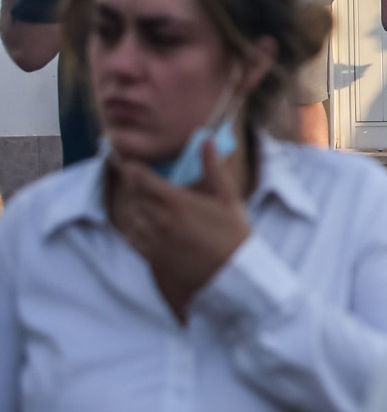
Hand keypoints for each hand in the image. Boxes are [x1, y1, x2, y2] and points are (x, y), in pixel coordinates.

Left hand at [110, 140, 251, 316]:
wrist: (233, 271)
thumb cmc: (234, 232)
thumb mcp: (227, 196)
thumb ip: (213, 167)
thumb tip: (207, 140)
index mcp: (177, 202)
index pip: (143, 180)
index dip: (132, 168)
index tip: (128, 161)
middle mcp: (160, 220)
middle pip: (133, 196)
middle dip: (132, 184)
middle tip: (133, 176)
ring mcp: (155, 240)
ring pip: (131, 216)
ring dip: (133, 205)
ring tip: (139, 198)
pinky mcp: (153, 256)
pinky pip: (132, 238)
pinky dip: (133, 226)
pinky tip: (141, 222)